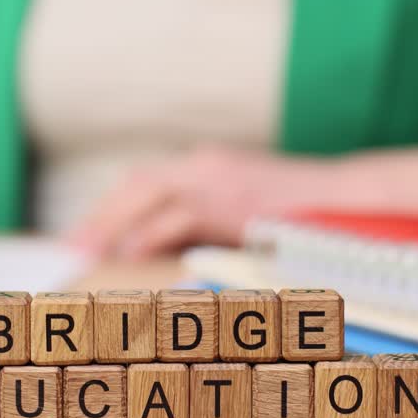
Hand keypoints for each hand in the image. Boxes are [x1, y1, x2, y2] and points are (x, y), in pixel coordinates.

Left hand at [70, 146, 342, 262]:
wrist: (346, 197)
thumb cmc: (295, 215)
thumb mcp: (238, 218)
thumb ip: (197, 227)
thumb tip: (150, 251)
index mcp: (205, 167)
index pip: (144, 184)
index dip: (110, 209)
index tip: (82, 237)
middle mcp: (205, 165)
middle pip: (137, 183)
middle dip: (102, 215)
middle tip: (71, 248)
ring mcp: (219, 176)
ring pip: (150, 191)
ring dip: (115, 222)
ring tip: (87, 251)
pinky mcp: (233, 196)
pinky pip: (183, 213)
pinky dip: (154, 232)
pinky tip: (132, 252)